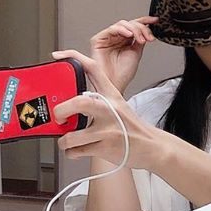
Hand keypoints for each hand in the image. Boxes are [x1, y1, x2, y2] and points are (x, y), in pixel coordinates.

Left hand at [53, 50, 163, 170]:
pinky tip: (78, 149)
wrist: (151, 146)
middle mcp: (109, 110)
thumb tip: (69, 101)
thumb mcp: (119, 105)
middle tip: (59, 117)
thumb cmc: (131, 127)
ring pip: (71, 136)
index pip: (94, 70)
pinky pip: (75, 151)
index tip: (59, 58)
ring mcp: (108, 130)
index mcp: (112, 96)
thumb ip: (98, 99)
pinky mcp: (105, 148)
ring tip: (68, 140)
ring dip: (64, 141)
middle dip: (60, 111)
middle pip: (78, 102)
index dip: (75, 59)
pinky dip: (71, 153)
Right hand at [76, 16, 157, 95]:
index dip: (145, 21)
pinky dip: (122, 30)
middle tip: (148, 38)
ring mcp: (107, 39)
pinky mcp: (98, 41)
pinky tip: (129, 35)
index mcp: (124, 41)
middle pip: (130, 24)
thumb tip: (146, 28)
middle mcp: (116, 38)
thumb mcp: (136, 52)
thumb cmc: (122, 74)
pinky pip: (111, 29)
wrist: (114, 85)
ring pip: (122, 24)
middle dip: (142, 29)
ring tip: (141, 40)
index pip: (134, 26)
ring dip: (134, 30)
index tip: (155, 21)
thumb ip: (140, 39)